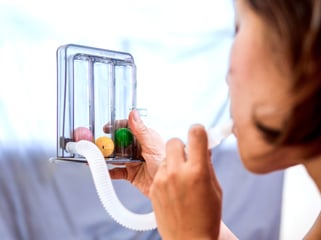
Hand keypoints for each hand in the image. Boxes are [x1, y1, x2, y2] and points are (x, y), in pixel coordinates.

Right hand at [104, 109, 164, 195]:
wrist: (171, 188)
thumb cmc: (166, 164)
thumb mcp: (152, 145)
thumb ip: (141, 130)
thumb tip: (133, 113)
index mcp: (145, 138)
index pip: (128, 128)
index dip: (116, 127)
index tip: (106, 128)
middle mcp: (138, 148)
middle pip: (119, 142)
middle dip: (108, 142)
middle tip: (98, 143)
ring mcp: (133, 161)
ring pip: (116, 156)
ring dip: (106, 156)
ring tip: (97, 156)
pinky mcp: (131, 174)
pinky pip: (116, 172)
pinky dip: (108, 171)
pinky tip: (103, 170)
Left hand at [149, 124, 221, 238]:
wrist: (189, 239)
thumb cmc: (207, 216)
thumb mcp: (214, 188)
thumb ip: (207, 164)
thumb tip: (203, 147)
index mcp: (198, 171)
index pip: (195, 134)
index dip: (198, 131)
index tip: (198, 134)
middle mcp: (178, 172)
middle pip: (174, 141)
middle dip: (181, 146)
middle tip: (186, 157)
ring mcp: (163, 180)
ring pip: (165, 157)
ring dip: (173, 161)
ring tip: (180, 178)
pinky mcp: (153, 187)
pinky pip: (159, 170)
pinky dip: (166, 174)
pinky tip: (173, 188)